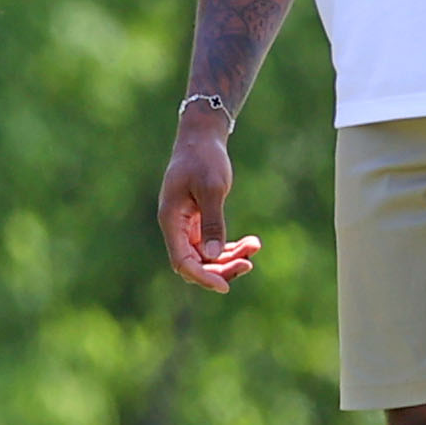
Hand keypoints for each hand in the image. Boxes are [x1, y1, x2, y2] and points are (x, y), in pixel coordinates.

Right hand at [160, 118, 260, 291]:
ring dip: (229, 258)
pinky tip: (251, 242)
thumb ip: (212, 223)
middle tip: (249, 263)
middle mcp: (175, 227)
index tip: (225, 286)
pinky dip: (230, 247)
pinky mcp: (197, 221)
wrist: (201, 138)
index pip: (182, 262)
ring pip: (205, 256)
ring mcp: (186, 225)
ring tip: (255, 246)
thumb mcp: (212, 189)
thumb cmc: (204, 159)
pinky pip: (211, 244)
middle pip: (194, 264)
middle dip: (220, 268)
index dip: (203, 276)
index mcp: (171, 220)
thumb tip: (212, 256)